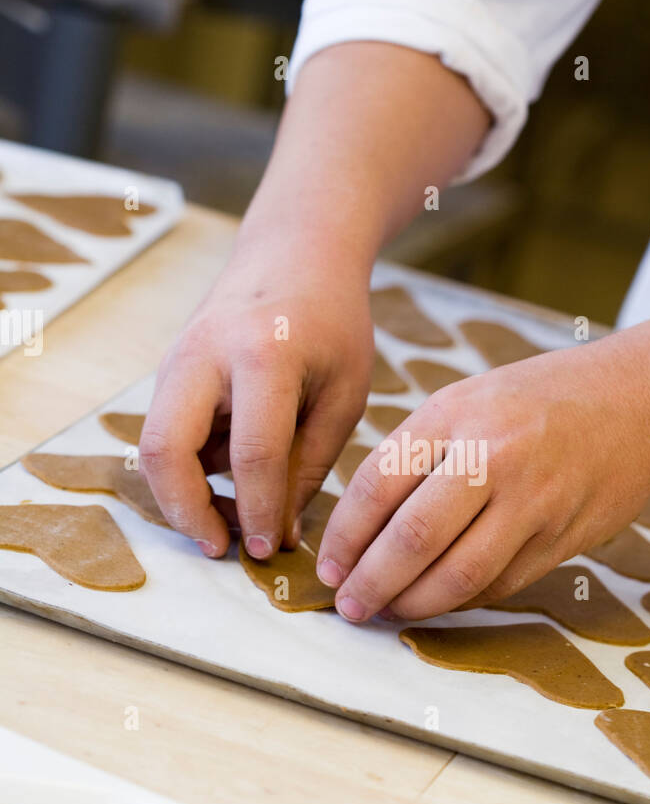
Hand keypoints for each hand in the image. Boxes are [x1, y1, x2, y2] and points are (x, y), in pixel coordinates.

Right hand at [140, 251, 372, 558]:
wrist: (296, 253)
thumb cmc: (333, 324)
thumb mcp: (344, 395)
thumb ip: (309, 466)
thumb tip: (277, 535)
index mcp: (264, 354)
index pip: (252, 453)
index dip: (257, 512)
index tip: (267, 550)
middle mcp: (204, 354)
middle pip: (164, 449)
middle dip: (185, 512)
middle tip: (220, 548)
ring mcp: (176, 360)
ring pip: (152, 446)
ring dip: (181, 497)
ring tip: (229, 526)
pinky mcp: (168, 373)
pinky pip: (164, 434)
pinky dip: (186, 473)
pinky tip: (226, 491)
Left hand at [316, 336, 649, 621]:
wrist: (639, 399)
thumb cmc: (538, 400)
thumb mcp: (468, 400)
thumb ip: (418, 454)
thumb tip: (360, 528)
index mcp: (454, 415)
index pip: (378, 485)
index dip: (344, 536)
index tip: (327, 567)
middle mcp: (492, 456)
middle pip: (412, 538)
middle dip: (370, 583)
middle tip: (348, 606)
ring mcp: (532, 500)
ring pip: (458, 574)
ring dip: (413, 604)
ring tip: (388, 612)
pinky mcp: (562, 536)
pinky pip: (500, 583)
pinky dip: (462, 600)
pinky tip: (440, 602)